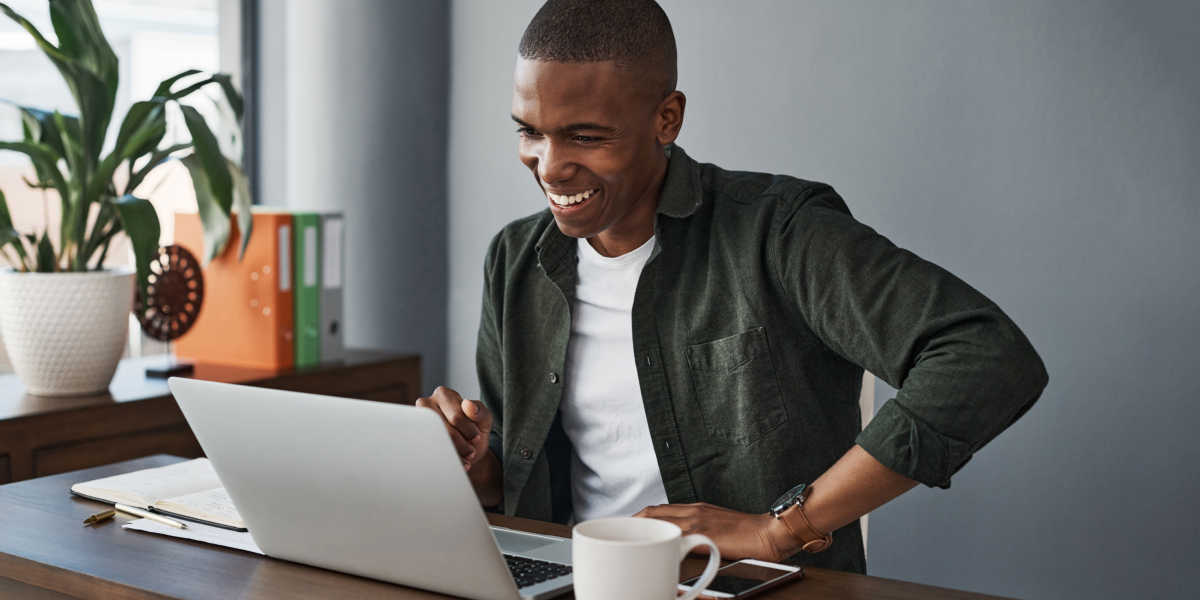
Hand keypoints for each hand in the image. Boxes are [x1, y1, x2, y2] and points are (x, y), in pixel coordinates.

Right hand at [415, 386, 492, 471]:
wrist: (468, 452)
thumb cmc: (474, 431)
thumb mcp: (484, 420)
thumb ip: (480, 411)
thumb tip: (467, 404)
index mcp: (444, 394)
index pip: (456, 416)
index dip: (469, 430)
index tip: (476, 436)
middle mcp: (426, 404)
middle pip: (444, 429)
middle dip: (461, 444)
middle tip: (471, 451)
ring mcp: (419, 422)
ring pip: (436, 441)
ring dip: (454, 453)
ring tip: (464, 457)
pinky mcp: (417, 439)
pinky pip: (429, 451)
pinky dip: (446, 461)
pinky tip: (456, 463)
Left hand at [633, 502, 799, 561]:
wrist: (770, 532)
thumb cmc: (749, 532)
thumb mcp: (719, 526)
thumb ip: (699, 531)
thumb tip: (681, 543)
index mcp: (696, 509)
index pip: (659, 509)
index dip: (640, 517)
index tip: (628, 526)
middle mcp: (693, 511)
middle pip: (653, 512)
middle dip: (633, 522)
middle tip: (619, 534)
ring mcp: (697, 521)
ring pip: (659, 519)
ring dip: (641, 528)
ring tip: (627, 541)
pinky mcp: (704, 534)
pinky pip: (674, 535)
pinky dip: (659, 540)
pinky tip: (650, 549)